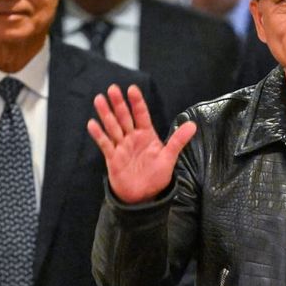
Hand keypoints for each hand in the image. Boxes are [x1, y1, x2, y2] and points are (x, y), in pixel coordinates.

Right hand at [87, 84, 196, 203]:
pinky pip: (105, 144)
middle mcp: (132, 137)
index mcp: (146, 135)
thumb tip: (193, 125)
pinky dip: (98, 134)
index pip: (141, 114)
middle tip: (112, 88)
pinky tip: (92, 124)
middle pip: (124, 117)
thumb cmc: (156, 176)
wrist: (143, 196)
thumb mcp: (169, 157)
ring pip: (113, 127)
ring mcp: (121, 146)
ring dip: (106, 114)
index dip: (137, 102)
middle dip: (119, 103)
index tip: (132, 89)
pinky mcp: (112, 158)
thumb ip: (178, 140)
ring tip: (99, 99)